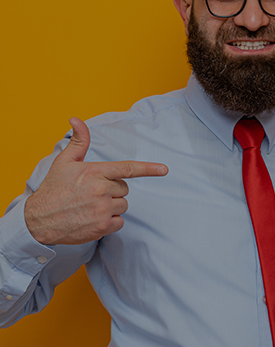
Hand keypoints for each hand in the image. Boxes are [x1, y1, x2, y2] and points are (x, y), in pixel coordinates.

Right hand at [24, 117, 168, 245]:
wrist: (38, 220)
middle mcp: (101, 190)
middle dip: (113, 191)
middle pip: (125, 189)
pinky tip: (93, 219)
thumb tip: (76, 120)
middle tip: (92, 193)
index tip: (164, 169)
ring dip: (112, 206)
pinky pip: (120, 222)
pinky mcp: (102, 227)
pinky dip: (110, 222)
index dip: (149, 168)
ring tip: (90, 206)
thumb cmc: (53, 189)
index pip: (128, 169)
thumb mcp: (64, 161)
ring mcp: (102, 209)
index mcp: (95, 172)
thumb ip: (78, 141)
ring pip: (123, 205)